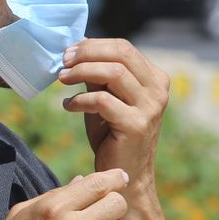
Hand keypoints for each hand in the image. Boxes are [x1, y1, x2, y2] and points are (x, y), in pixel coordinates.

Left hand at [57, 39, 168, 193]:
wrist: (125, 174)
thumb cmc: (112, 135)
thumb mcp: (104, 98)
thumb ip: (96, 76)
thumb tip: (77, 48)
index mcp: (154, 79)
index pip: (124, 48)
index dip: (93, 45)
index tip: (68, 51)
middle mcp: (157, 90)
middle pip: (121, 54)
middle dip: (87, 53)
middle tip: (62, 61)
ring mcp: (150, 107)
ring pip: (113, 73)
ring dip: (81, 72)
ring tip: (61, 79)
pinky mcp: (136, 124)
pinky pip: (102, 101)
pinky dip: (80, 99)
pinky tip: (68, 105)